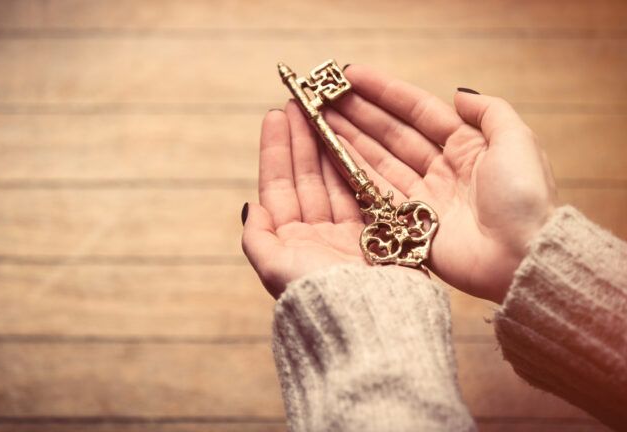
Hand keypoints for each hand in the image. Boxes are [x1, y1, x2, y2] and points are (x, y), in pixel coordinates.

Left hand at [242, 101, 419, 298]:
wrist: (364, 320)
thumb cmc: (314, 294)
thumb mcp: (272, 267)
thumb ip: (256, 237)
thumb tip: (250, 206)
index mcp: (289, 242)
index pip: (278, 187)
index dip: (276, 151)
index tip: (274, 117)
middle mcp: (316, 236)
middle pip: (305, 178)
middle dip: (302, 140)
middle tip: (300, 102)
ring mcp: (346, 233)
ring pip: (333, 180)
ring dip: (327, 146)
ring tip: (323, 111)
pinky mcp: (376, 234)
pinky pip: (362, 191)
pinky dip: (354, 166)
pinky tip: (349, 139)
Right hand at [324, 65, 556, 302]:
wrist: (522, 258)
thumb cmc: (524, 199)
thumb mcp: (517, 142)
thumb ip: (489, 112)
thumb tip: (459, 95)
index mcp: (468, 146)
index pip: (417, 111)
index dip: (384, 93)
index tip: (351, 77)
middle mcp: (442, 169)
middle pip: (392, 134)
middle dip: (358, 114)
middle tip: (324, 98)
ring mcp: (424, 197)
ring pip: (378, 161)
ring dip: (349, 140)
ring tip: (318, 121)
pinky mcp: (410, 224)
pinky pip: (376, 194)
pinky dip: (353, 174)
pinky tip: (331, 155)